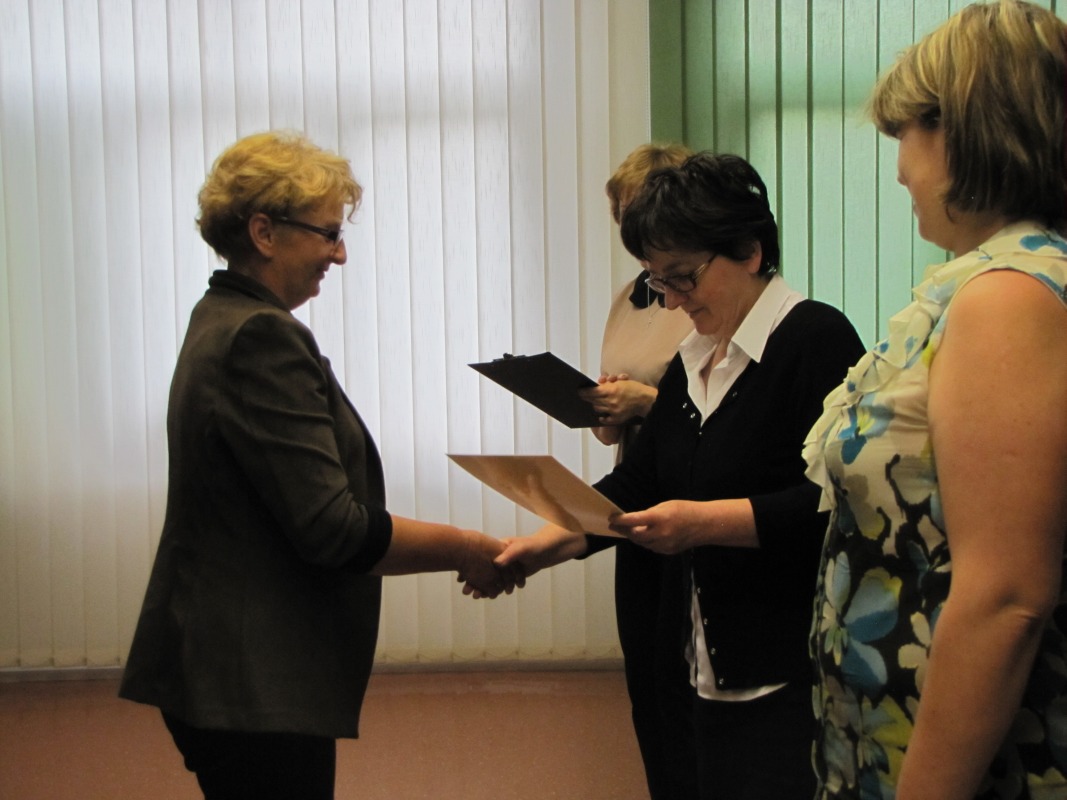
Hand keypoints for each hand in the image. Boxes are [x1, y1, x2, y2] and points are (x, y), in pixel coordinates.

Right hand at [462, 524, 588, 596]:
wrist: (552, 549)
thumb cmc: (538, 545)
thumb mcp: (524, 548)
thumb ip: (511, 554)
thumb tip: (497, 563)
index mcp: (499, 547)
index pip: (482, 559)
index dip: (472, 568)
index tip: (463, 579)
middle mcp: (501, 555)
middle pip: (484, 569)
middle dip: (474, 580)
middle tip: (466, 592)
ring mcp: (506, 565)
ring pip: (491, 577)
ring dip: (482, 586)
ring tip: (475, 597)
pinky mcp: (513, 572)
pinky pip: (501, 581)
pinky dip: (494, 588)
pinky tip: (488, 596)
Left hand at [578, 374, 656, 425]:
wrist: (646, 400)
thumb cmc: (634, 389)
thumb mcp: (621, 382)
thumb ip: (608, 383)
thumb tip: (597, 385)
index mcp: (612, 390)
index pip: (593, 391)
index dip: (584, 391)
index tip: (579, 391)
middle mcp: (611, 401)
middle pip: (593, 401)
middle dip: (587, 398)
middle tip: (582, 396)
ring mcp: (614, 411)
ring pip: (598, 409)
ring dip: (595, 405)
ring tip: (594, 402)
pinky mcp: (617, 418)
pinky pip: (604, 419)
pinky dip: (602, 417)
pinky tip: (601, 414)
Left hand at [610, 498, 756, 553]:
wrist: (705, 525)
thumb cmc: (685, 510)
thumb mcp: (665, 506)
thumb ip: (649, 514)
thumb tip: (635, 520)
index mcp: (659, 518)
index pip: (633, 521)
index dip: (620, 520)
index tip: (612, 519)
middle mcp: (660, 533)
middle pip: (634, 535)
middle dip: (623, 530)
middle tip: (614, 526)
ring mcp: (664, 544)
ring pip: (641, 543)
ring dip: (633, 536)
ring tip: (626, 530)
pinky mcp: (668, 551)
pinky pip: (651, 547)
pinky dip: (645, 541)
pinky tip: (643, 535)